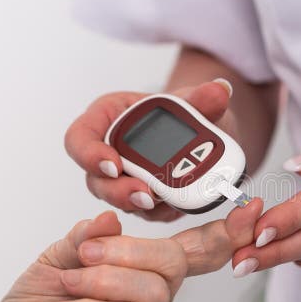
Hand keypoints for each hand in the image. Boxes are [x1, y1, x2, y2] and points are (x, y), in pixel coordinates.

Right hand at [64, 79, 234, 220]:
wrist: (211, 133)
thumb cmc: (190, 109)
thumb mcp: (197, 101)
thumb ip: (204, 98)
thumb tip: (221, 89)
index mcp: (107, 118)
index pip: (80, 138)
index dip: (89, 154)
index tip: (113, 164)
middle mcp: (110, 152)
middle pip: (96, 179)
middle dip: (118, 190)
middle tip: (144, 194)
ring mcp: (126, 179)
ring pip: (119, 200)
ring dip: (138, 204)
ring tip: (159, 201)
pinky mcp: (146, 199)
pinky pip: (147, 211)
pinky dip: (161, 210)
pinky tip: (176, 206)